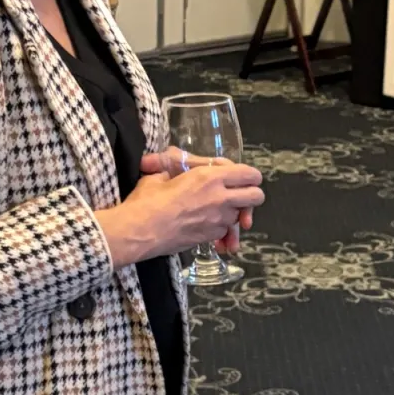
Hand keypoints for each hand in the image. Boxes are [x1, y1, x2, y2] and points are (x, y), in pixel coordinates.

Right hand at [95, 162, 264, 268]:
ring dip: (234, 214)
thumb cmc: (147, 200)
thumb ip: (174, 165)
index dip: (250, 176)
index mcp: (211, 177)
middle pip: (256, 196)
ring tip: (218, 213)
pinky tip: (209, 230)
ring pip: (240, 216)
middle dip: (251, 196)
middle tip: (239, 197)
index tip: (243, 178)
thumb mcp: (161, 174)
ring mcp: (217, 220)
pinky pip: (224, 232)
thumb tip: (165, 157)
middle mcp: (220, 198)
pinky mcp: (210, 238)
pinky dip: (221, 232)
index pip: (249, 174)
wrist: (137, 232)